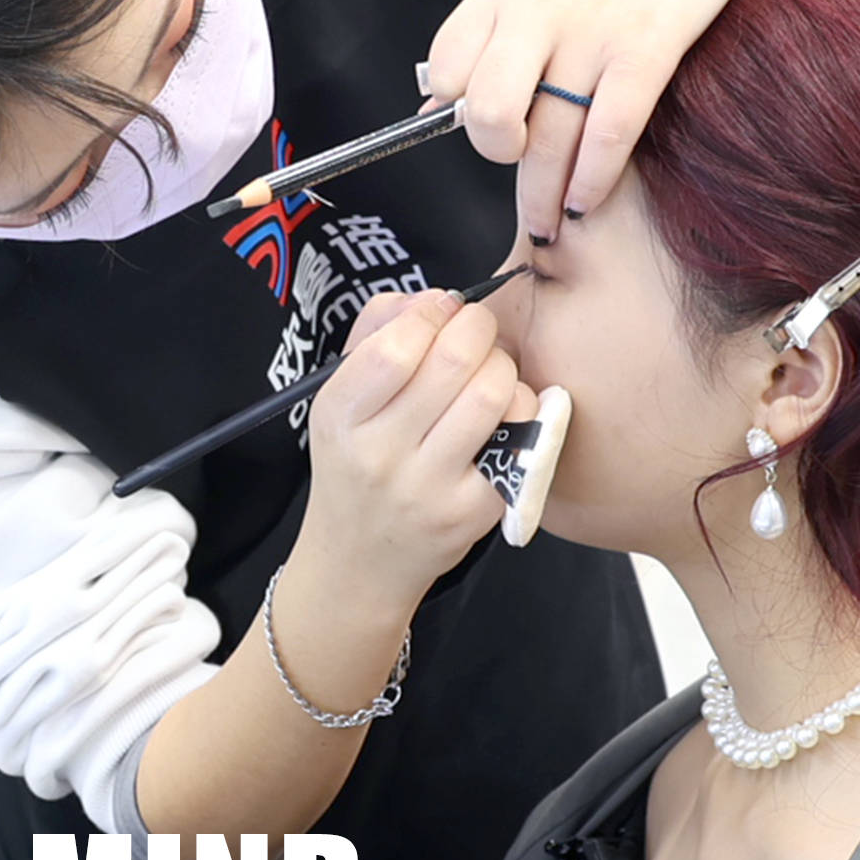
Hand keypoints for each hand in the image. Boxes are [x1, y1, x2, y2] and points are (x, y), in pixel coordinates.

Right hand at [300, 289, 539, 609]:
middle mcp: (381, 455)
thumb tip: (437, 299)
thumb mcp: (339, 398)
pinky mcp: (474, 512)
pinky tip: (501, 415)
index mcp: (341, 417)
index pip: (396, 348)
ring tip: (488, 371)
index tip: (441, 307)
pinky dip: (521, 411)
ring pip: (493, 394)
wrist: (361, 560)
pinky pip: (520, 438)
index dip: (431, 312)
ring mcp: (430, 488)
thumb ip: (376, 330)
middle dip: (477, 328)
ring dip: (502, 366)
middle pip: (454, 361)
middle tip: (475, 331)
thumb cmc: (356, 462)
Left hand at [425, 0, 762, 222]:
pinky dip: (592, 182)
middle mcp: (536, 13)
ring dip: (544, 196)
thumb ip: (481, 46)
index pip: (445, 73)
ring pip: (549, 139)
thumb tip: (431, 113)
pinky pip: (607, 137)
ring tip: (548, 220)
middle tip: (517, 164)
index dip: (455, 114)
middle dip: (497, 154)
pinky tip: (586, 201)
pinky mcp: (647, 51)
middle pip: (486, 113)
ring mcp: (592, 33)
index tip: (482, 130)